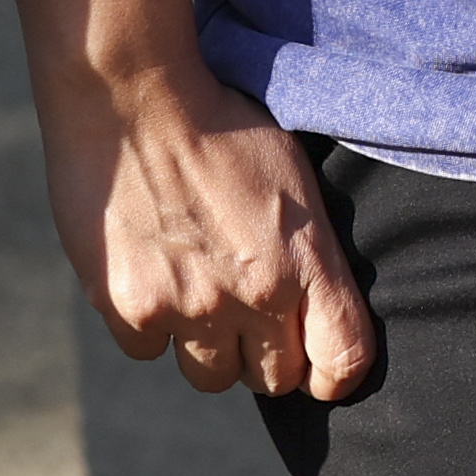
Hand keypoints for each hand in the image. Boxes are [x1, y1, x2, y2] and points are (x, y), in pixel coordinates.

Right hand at [8, 0, 379, 396]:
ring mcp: (190, 307)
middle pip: (272, 379)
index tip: (318, 364)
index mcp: (306, 259)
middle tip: (244, 309)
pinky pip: (148, 350)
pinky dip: (149, 325)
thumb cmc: (222, 125)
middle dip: (263, 353)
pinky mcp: (129, 309)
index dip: (334, 374)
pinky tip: (150, 272)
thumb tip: (314, 310)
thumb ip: (308, 252)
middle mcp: (254, 294)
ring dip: (205, 344)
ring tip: (195, 286)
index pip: (345, 360)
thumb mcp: (294, 180)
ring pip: (209, 376)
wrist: (134, 97)